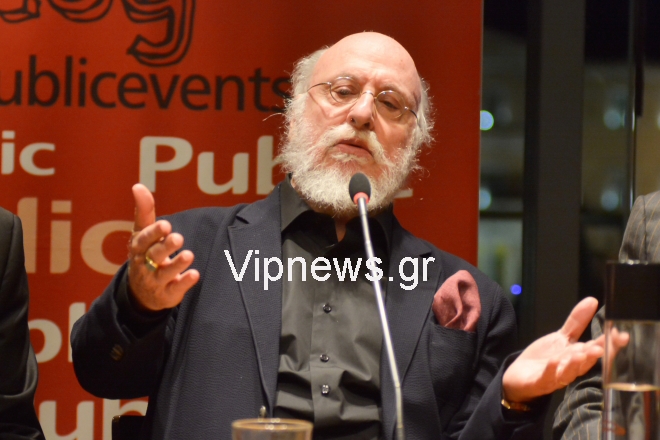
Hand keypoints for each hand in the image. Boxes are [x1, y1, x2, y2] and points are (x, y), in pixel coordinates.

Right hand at [127, 184, 199, 310]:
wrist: (140, 292)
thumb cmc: (145, 254)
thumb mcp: (142, 233)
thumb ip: (144, 211)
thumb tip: (137, 186)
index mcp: (139, 248)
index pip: (143, 240)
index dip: (153, 233)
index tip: (165, 225)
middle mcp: (145, 265)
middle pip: (154, 255)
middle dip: (166, 246)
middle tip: (178, 238)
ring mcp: (155, 281)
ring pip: (165, 273)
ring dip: (177, 264)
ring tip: (189, 255)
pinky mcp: (167, 294)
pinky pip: (175, 289)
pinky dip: (184, 283)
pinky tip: (195, 275)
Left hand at [502, 297, 604, 402]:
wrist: (520, 376)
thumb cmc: (546, 357)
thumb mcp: (561, 337)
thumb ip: (577, 321)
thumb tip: (592, 300)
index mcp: (579, 356)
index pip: (597, 349)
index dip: (610, 344)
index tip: (621, 335)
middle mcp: (571, 368)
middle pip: (586, 362)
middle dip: (594, 355)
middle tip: (601, 347)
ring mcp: (556, 376)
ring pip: (569, 372)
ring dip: (576, 364)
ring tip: (582, 353)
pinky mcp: (539, 382)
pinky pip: (547, 377)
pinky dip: (551, 370)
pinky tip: (554, 362)